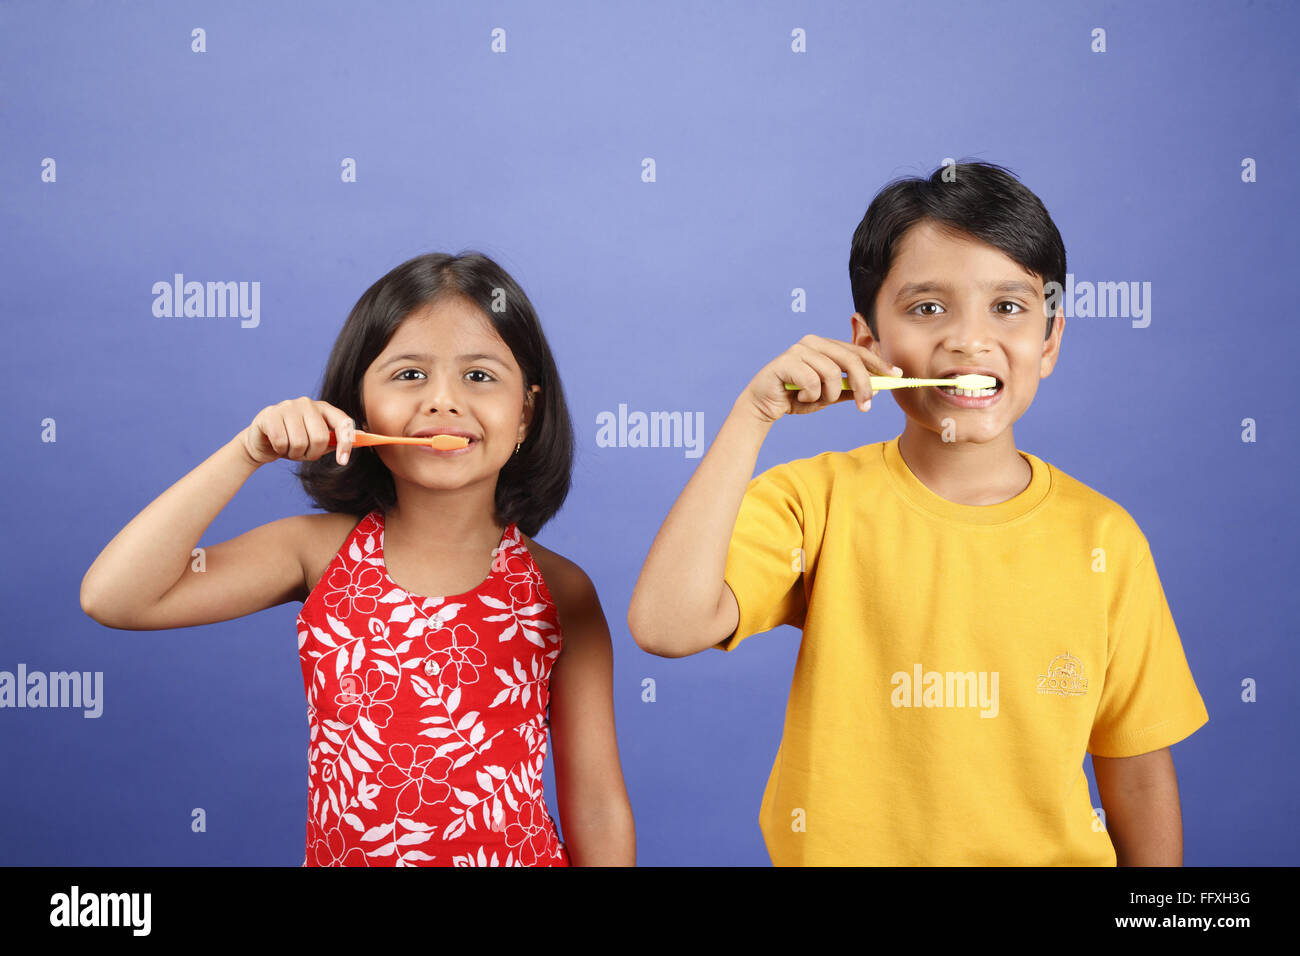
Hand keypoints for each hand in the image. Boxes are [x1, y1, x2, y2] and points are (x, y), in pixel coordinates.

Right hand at [240, 397, 356, 465]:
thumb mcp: (317, 442)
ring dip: (295, 454)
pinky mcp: (270, 414)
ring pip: (300, 442)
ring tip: (289, 448)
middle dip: (312, 453)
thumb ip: (337, 439)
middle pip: (320, 437)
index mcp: (323, 408)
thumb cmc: (293, 442)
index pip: (342, 421)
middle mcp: (307, 403)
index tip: (343, 461)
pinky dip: (280, 450)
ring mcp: (288, 406)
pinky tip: (277, 445)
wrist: (262, 442)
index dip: (346, 442)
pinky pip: (282, 442)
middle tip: (303, 454)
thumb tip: (362, 436)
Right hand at [740, 334, 902, 424]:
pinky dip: (810, 396)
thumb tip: (878, 386)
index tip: (895, 377)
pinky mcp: (786, 361)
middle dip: (862, 385)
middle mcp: (812, 342)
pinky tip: (798, 397)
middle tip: (866, 407)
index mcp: (824, 345)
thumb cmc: (796, 397)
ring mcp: (798, 350)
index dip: (878, 363)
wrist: (764, 406)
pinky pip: (812, 382)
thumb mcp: (829, 395)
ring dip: (827, 395)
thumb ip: (849, 387)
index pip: (857, 351)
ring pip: (831, 374)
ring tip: (814, 400)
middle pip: (850, 360)